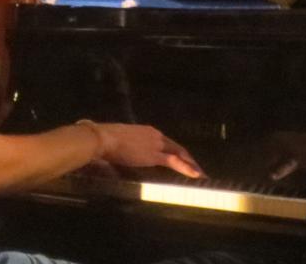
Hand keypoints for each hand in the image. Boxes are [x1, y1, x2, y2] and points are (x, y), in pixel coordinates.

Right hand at [81, 122, 203, 179]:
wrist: (105, 138)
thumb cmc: (107, 140)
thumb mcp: (120, 142)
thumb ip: (127, 147)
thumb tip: (123, 155)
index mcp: (147, 131)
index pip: (166, 142)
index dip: (175, 151)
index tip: (181, 158)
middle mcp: (155, 135)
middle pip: (176, 147)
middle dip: (188, 157)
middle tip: (197, 168)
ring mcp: (156, 144)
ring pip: (179, 153)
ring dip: (191, 164)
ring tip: (200, 174)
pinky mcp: (154, 155)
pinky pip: (174, 161)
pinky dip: (186, 168)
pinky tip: (195, 174)